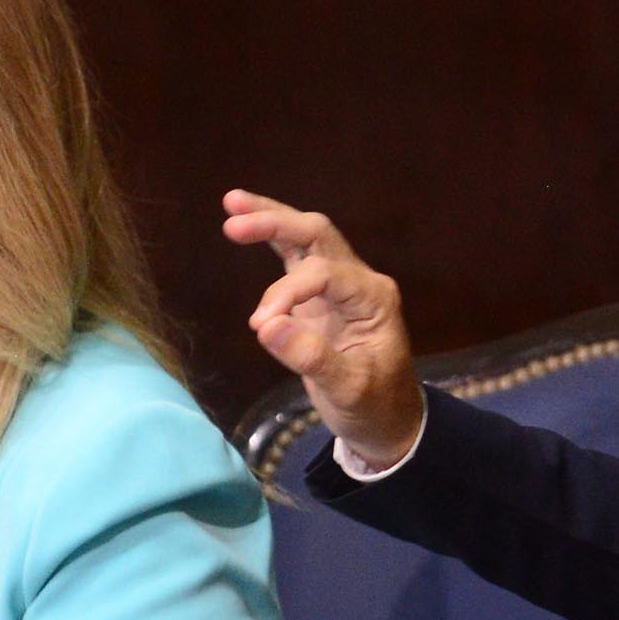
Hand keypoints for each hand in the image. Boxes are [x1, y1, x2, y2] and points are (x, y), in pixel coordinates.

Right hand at [223, 188, 425, 467]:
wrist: (387, 419)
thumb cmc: (373, 404)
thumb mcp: (348, 389)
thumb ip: (311, 357)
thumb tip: (267, 326)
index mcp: (373, 298)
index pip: (323, 274)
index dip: (286, 292)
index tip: (259, 327)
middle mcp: (359, 281)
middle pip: (318, 235)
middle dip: (277, 224)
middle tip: (233, 223)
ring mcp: (340, 284)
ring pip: (307, 237)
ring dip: (271, 219)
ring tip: (231, 201)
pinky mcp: (320, 294)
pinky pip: (296, 257)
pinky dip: (272, 239)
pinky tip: (243, 222)